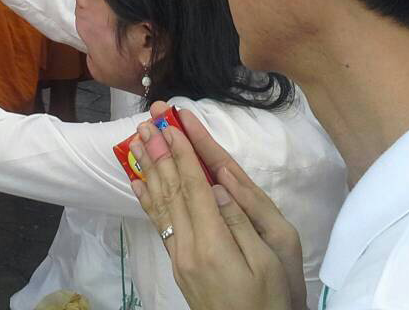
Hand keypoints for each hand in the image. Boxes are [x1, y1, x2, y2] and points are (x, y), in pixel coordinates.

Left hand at [128, 101, 302, 309]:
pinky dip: (147, 198)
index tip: (170, 123)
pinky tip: (138, 182)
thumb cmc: (273, 300)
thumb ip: (241, 222)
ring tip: (135, 138)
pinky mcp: (179, 265)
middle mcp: (189, 247)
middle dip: (159, 150)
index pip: (194, 186)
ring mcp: (180, 257)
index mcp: (214, 242)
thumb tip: (217, 185)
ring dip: (149, 167)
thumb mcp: (270, 261)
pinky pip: (159, 224)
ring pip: (160, 203)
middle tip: (148, 118)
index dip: (182, 152)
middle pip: (172, 188)